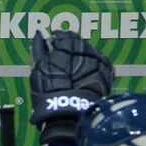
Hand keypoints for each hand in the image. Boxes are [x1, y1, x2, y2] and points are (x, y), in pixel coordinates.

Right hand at [30, 30, 113, 144]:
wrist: (68, 111)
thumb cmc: (49, 89)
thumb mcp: (38, 68)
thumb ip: (38, 49)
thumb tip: (39, 34)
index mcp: (69, 45)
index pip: (64, 35)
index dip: (57, 38)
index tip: (51, 43)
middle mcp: (87, 49)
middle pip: (79, 42)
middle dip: (71, 47)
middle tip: (62, 55)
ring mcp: (99, 60)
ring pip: (90, 51)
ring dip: (82, 56)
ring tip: (73, 66)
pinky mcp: (107, 73)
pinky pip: (100, 63)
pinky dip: (93, 64)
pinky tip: (86, 72)